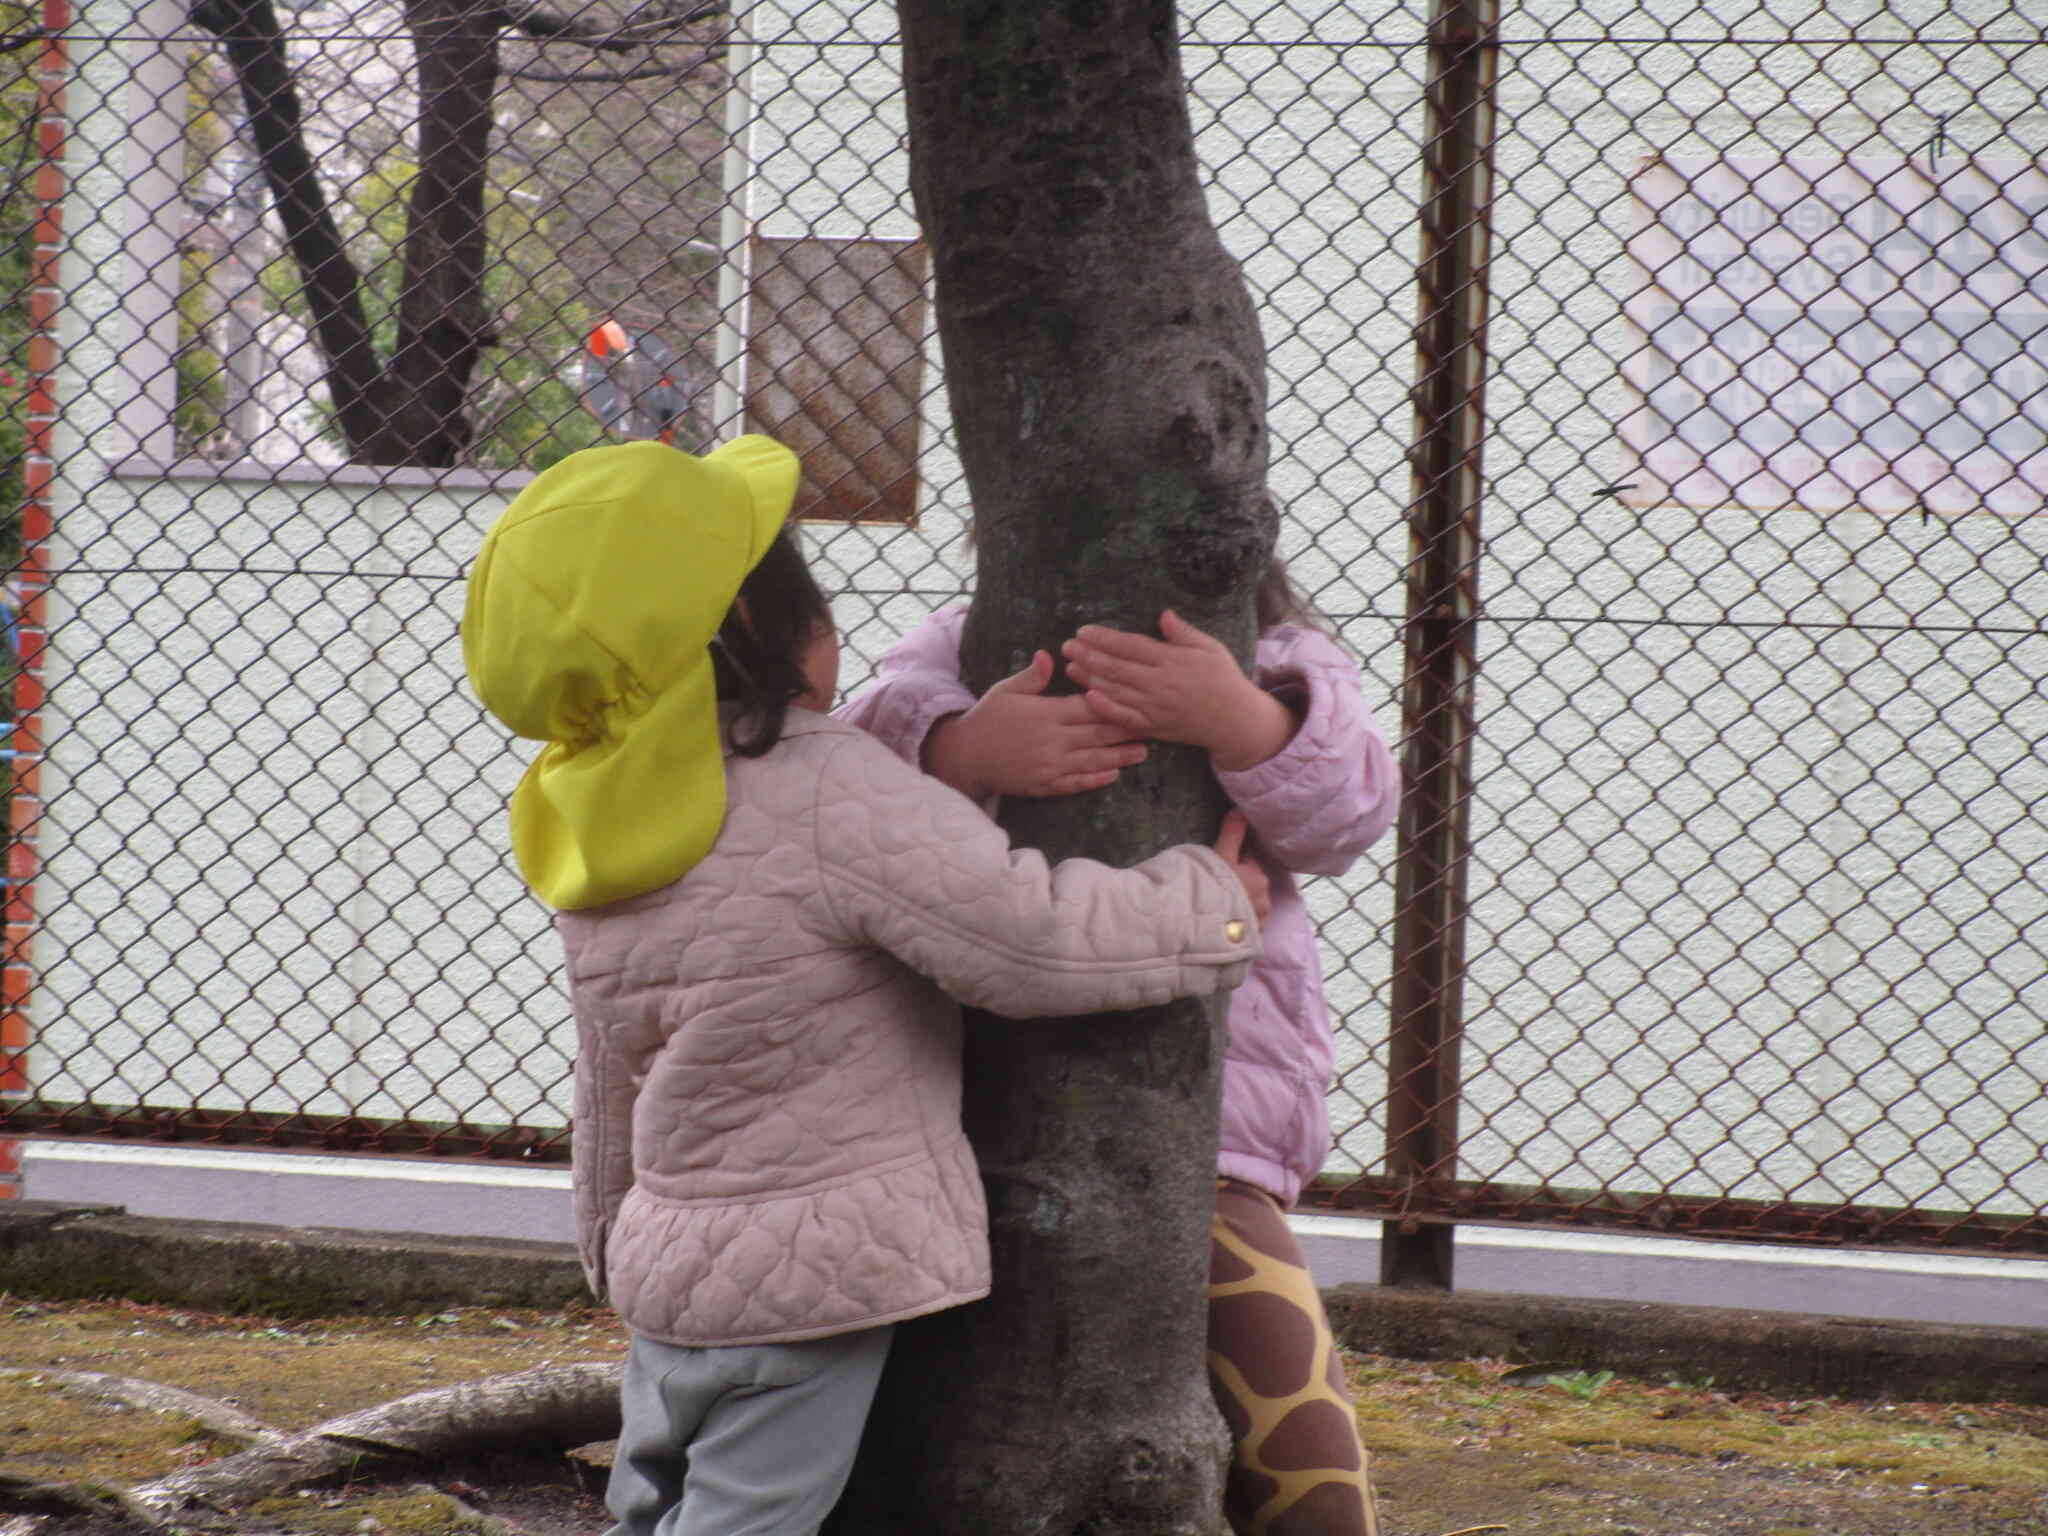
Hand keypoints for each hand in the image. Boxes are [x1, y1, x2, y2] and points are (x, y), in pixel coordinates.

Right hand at [923, 650, 1147, 800]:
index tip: (1136, 698)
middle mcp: (1052, 740)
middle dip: (1126, 730)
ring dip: (1119, 757)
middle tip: (1154, 726)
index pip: (1087, 707)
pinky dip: (1096, 780)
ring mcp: (1049, 765)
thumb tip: (1049, 654)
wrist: (966, 756)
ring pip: (1092, 761)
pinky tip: (1114, 775)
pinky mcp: (1044, 784)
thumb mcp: (1006, 690)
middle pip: (1097, 734)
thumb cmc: (988, 717)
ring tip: (1144, 753)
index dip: (1112, 703)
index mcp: (1046, 714)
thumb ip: (1032, 676)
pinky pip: (1075, 783)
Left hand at [1062, 610, 1297, 771]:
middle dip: (1089, 656)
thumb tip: (1163, 614)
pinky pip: (1125, 718)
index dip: (1105, 638)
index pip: (1131, 646)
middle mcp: (1161, 683)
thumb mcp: (1211, 648)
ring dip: (1090, 679)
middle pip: (1118, 667)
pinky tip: (1088, 698)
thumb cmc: (1223, 678)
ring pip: (1116, 691)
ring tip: (1070, 667)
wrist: (1234, 720)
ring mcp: (1155, 707)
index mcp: (1172, 660)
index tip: (1084, 630)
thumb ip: (1184, 633)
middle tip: (1067, 647)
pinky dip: (1106, 709)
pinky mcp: (1154, 726)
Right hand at [1212, 809, 1269, 922]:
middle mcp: (1265, 900)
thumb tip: (1241, 809)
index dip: (1231, 863)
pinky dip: (1235, 925)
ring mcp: (1259, 922)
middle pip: (1248, 886)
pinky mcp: (1251, 940)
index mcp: (1259, 878)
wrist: (1207, 928)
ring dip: (1237, 906)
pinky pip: (1244, 927)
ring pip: (1248, 907)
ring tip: (1215, 909)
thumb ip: (1232, 832)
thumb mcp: (1221, 855)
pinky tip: (1220, 925)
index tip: (1216, 867)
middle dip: (1236, 886)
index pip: (1247, 865)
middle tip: (1212, 888)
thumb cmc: (1214, 886)